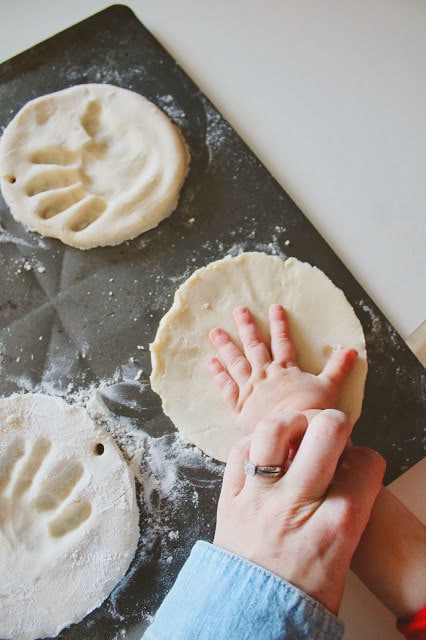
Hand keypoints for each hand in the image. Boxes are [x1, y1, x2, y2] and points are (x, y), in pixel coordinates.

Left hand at [208, 304, 357, 434]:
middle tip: (238, 310)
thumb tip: (351, 350)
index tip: (274, 307)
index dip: (279, 324)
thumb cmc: (314, 414)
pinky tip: (211, 362)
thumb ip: (338, 368)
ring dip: (226, 346)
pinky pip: (226, 387)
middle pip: (254, 346)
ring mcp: (250, 389)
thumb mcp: (330, 388)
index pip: (282, 342)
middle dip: (246, 327)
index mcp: (286, 370)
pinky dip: (218, 374)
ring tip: (215, 332)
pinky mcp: (239, 406)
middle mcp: (265, 375)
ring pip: (236, 362)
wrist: (295, 435)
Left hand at [214, 410, 384, 613]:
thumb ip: (347, 507)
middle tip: (331, 432)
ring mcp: (257, 497)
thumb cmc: (301, 591)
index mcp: (334, 527)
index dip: (367, 460)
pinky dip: (254, 442)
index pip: (365, 464)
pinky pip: (239, 449)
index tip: (359, 466)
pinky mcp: (229, 497)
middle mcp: (295, 504)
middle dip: (335, 423)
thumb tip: (346, 466)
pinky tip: (265, 452)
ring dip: (290, 422)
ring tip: (296, 430)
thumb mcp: (342, 554)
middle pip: (325, 432)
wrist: (250, 618)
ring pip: (274, 430)